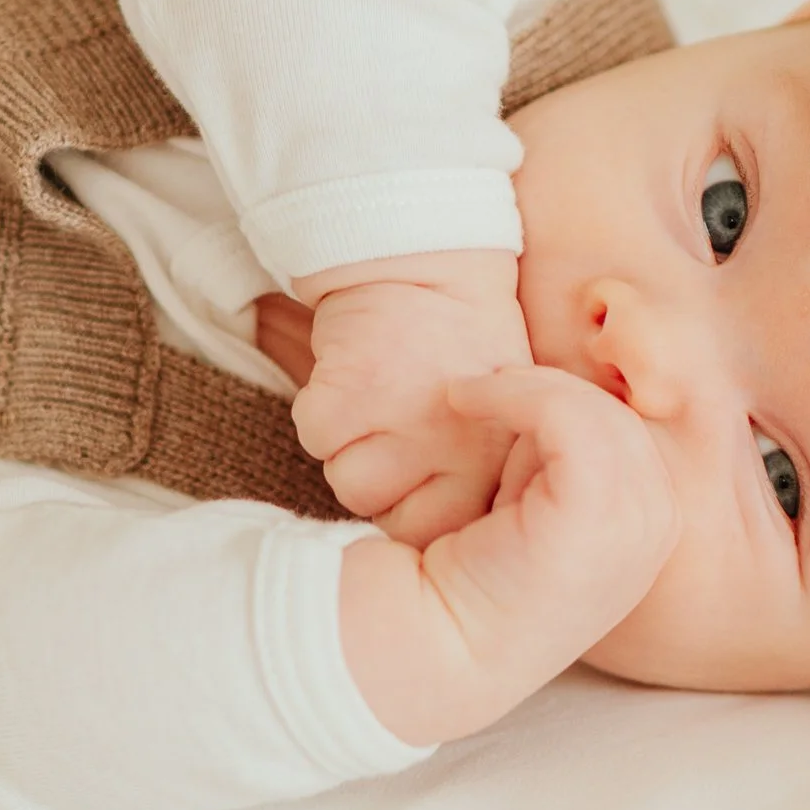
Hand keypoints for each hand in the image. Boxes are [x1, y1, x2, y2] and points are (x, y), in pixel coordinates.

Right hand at [287, 251, 532, 546]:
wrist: (429, 261)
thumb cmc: (460, 348)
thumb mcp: (498, 420)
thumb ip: (479, 482)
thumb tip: (435, 548)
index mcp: (495, 466)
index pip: (431, 535)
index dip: (410, 502)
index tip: (418, 461)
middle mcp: (454, 452)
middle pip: (376, 510)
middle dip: (373, 470)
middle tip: (398, 418)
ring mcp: (401, 423)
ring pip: (340, 479)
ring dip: (345, 441)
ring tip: (379, 395)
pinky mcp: (351, 393)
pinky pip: (312, 434)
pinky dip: (319, 405)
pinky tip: (352, 374)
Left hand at [421, 365, 679, 676]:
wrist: (433, 640)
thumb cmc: (472, 571)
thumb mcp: (536, 493)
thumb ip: (562, 446)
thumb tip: (553, 378)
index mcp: (653, 520)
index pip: (629, 423)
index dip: (567, 398)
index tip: (503, 392)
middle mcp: (661, 525)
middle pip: (618, 410)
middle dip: (547, 391)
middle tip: (477, 389)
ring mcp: (638, 524)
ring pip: (594, 407)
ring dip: (521, 387)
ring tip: (463, 395)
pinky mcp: (596, 515)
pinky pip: (567, 416)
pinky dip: (511, 394)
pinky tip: (461, 400)